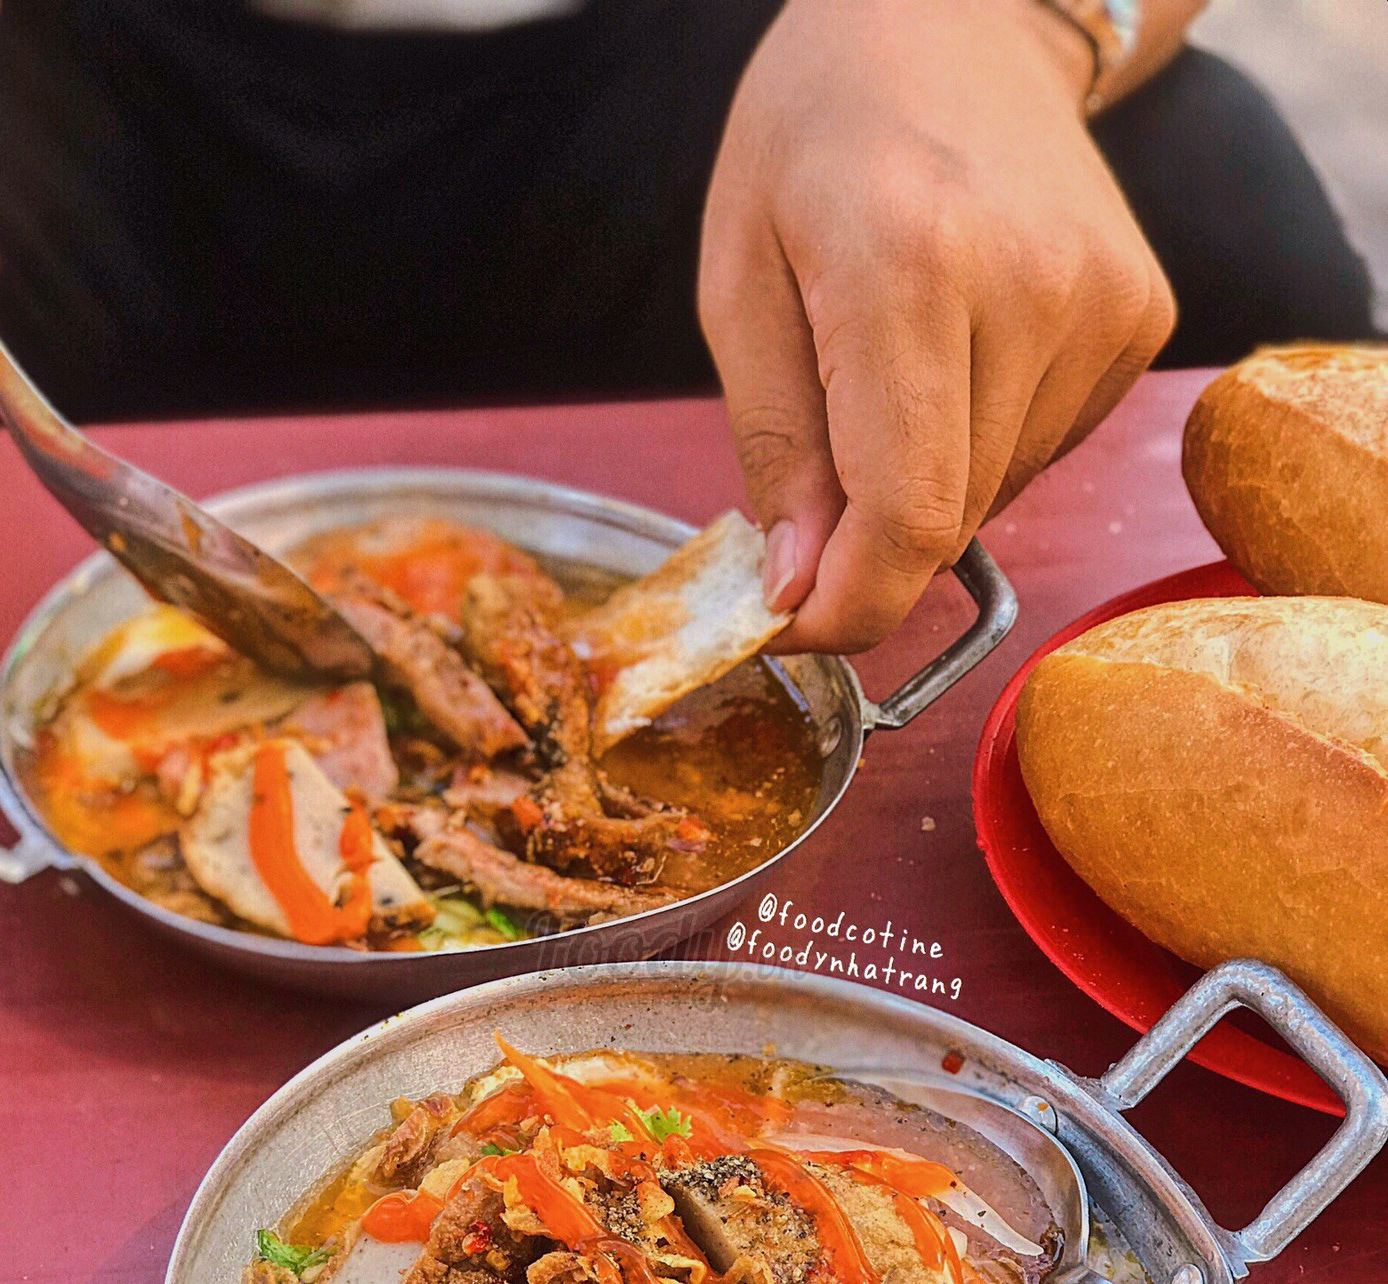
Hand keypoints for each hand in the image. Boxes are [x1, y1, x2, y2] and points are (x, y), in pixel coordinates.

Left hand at [700, 0, 1175, 651]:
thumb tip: (799, 592)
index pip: (903, 518)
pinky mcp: (1142, 319)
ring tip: (894, 366)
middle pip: (946, 520)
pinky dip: (982, 443)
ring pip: (995, 497)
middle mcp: (1029, 288)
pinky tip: (959, 351)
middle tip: (815, 474)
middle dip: (866, 540)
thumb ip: (771, 447)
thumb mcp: (739, 281)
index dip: (847, 609)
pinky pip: (1043, 454)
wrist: (955, 21)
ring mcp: (1103, 304)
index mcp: (909, 268)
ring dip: (925, 482)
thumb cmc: (820, 136)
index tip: (794, 626)